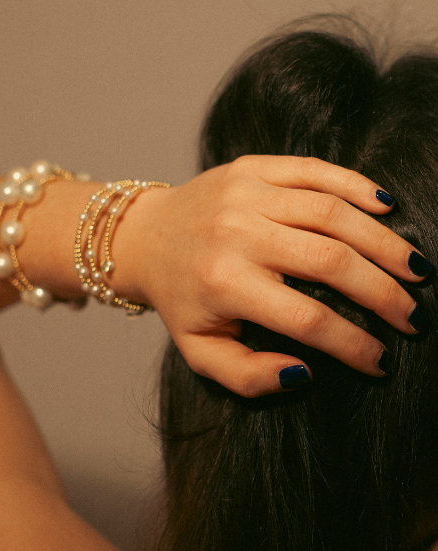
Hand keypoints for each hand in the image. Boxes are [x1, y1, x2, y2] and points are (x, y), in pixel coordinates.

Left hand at [114, 155, 430, 396]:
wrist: (146, 238)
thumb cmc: (181, 300)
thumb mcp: (201, 351)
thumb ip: (247, 375)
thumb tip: (303, 374)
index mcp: (223, 283)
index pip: (306, 318)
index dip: (352, 343)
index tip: (380, 361)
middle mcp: (236, 233)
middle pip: (330, 262)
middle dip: (383, 294)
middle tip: (413, 318)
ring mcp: (246, 193)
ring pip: (333, 214)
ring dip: (384, 243)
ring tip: (417, 271)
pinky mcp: (253, 167)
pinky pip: (316, 171)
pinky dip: (358, 187)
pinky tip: (389, 209)